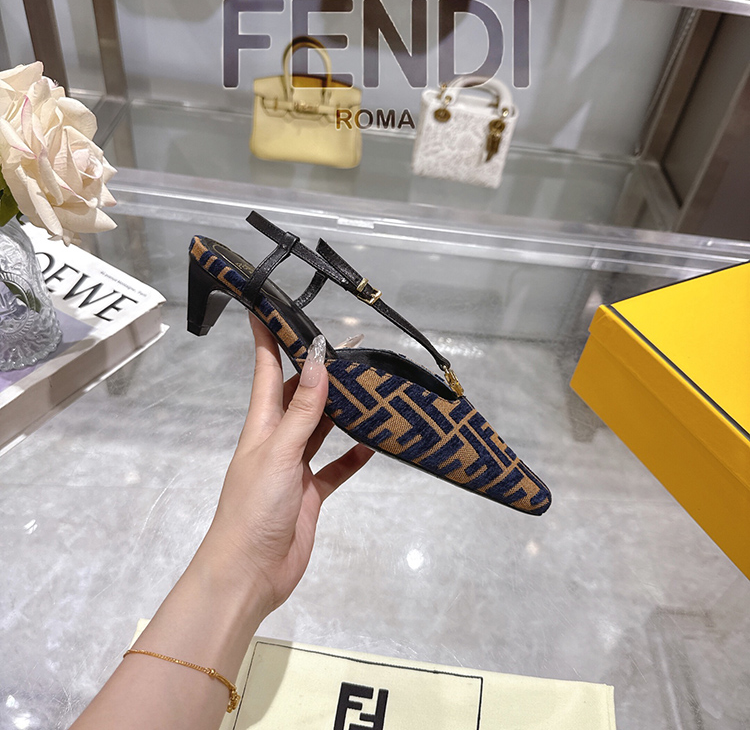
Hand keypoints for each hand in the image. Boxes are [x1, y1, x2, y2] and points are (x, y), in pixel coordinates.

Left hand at [203, 316, 372, 614]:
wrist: (249, 573)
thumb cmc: (255, 508)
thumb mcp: (279, 453)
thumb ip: (303, 411)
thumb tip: (319, 362)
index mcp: (262, 425)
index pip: (266, 370)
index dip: (268, 338)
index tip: (272, 305)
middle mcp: (278, 440)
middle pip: (300, 396)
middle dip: (321, 371)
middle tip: (354, 348)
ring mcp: (296, 467)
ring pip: (322, 428)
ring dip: (341, 410)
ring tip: (369, 387)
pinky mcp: (312, 494)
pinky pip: (336, 468)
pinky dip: (353, 456)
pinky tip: (373, 443)